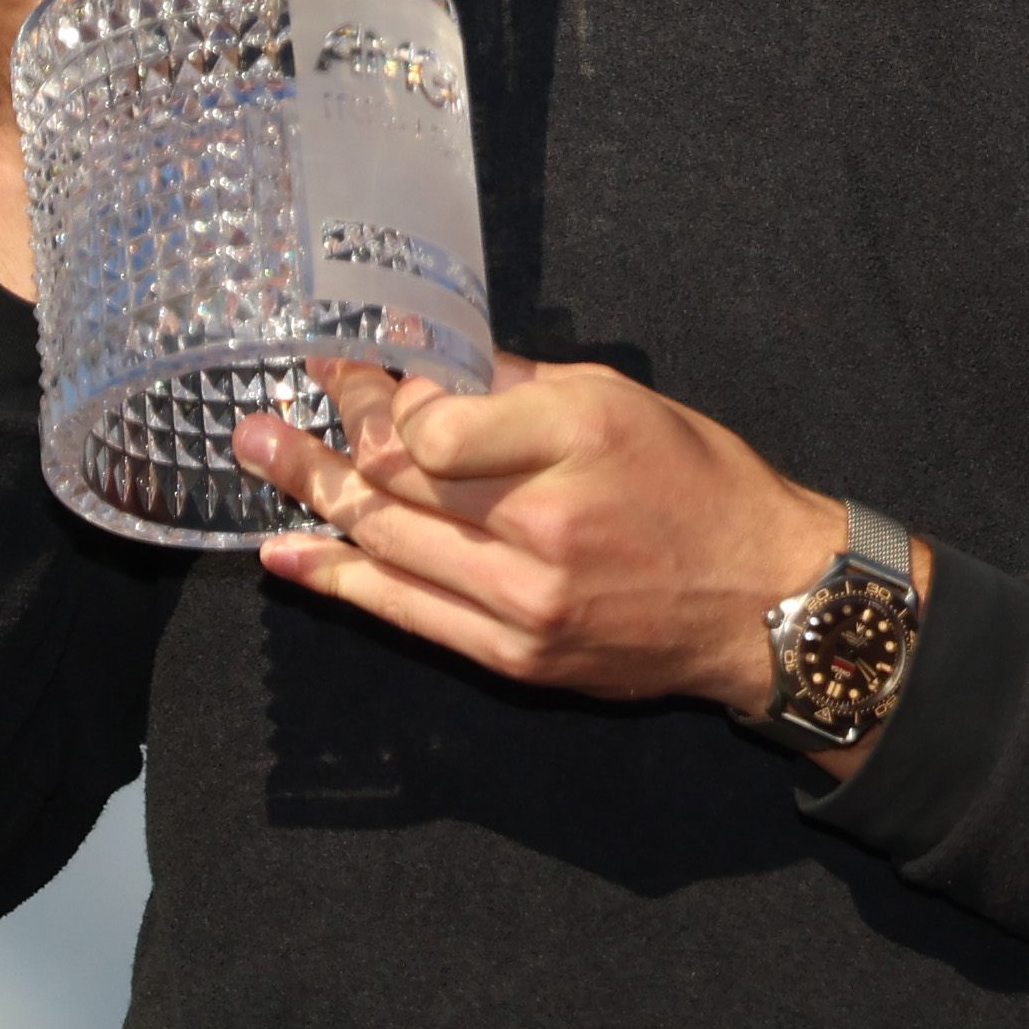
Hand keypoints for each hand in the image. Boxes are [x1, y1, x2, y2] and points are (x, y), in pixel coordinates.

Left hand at [243, 359, 895, 747]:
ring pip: (390, 547)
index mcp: (580, 436)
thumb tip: (426, 376)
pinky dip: (343, 581)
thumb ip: (518, 387)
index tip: (353, 372)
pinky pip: (410, 614)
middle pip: (398, 483)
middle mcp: (548, 520)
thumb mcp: (625, 399)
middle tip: (260, 422)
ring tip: (261, 463)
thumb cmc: (703, 486)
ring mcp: (530, 600)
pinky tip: (292, 556)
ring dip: (314, 503)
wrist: (769, 603)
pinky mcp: (519, 656)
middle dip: (323, 445)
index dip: (379, 397)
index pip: (431, 421)